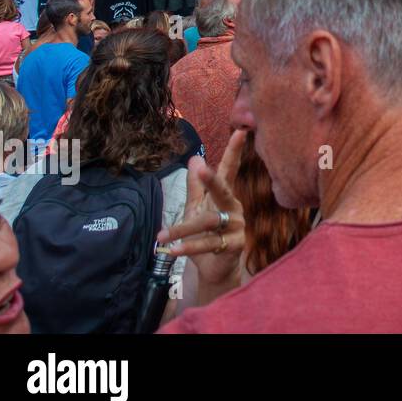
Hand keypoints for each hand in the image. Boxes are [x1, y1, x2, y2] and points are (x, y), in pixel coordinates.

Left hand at [159, 128, 247, 296]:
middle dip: (213, 180)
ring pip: (208, 222)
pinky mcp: (234, 245)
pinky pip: (209, 244)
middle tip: (202, 170)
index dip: (234, 151)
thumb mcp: (197, 208)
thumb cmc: (206, 235)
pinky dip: (189, 247)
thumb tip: (194, 156)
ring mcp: (237, 227)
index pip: (230, 170)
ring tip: (162, 236)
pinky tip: (172, 250)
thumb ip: (195, 186)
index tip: (240, 131)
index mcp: (225, 196)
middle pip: (224, 190)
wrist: (214, 268)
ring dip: (183, 229)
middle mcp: (234, 208)